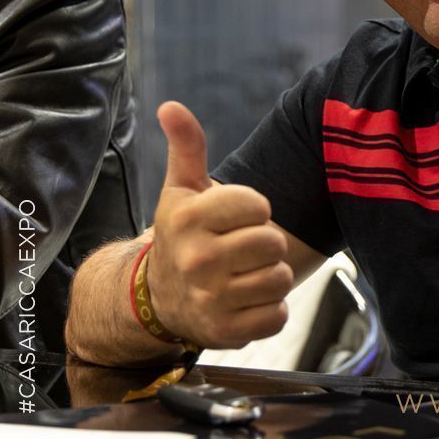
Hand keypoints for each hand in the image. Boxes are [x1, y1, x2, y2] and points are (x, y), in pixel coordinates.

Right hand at [147, 101, 292, 347]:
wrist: (158, 299)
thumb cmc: (183, 235)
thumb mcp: (181, 190)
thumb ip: (186, 146)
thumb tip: (171, 106)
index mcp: (188, 218)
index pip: (259, 205)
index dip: (255, 210)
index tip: (235, 218)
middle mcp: (196, 259)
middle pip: (273, 242)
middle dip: (265, 245)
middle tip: (241, 250)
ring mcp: (210, 299)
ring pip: (280, 278)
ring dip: (269, 277)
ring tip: (243, 275)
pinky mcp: (226, 333)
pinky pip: (277, 315)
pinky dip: (269, 310)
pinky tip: (245, 303)